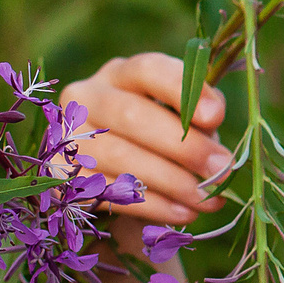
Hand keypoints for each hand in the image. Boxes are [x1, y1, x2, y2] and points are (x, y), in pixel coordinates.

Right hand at [62, 52, 228, 263]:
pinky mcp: (61, 174)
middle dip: (184, 146)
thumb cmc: (161, 139)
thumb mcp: (183, 119)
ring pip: (119, 156)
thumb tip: (212, 121)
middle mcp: (88, 97)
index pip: (148, 69)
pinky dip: (152, 205)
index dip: (182, 90)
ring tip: (209, 199)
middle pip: (133, 115)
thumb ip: (200, 115)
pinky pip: (108, 191)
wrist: (117, 178)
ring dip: (172, 181)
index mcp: (122, 74)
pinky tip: (184, 213)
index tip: (216, 116)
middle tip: (222, 170)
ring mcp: (69, 135)